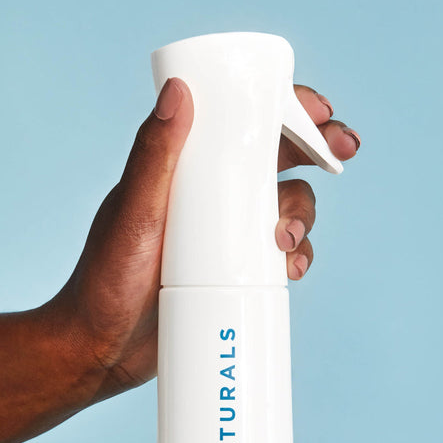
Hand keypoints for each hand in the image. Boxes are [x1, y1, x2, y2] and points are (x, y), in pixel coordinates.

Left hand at [47, 78, 360, 402]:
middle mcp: (207, 196)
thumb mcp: (132, 214)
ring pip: (285, 209)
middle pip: (276, 160)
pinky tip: (290, 270)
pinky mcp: (233, 274)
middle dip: (317, 151)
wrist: (100, 351)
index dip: (285, 111)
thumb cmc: (102, 281)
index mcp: (181, 168)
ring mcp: (223, 236)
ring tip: (286, 241)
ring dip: (304, 215)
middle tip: (343, 153)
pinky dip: (296, 257)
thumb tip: (179, 91)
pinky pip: (279, 256)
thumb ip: (153, 156)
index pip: (238, 123)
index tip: (320, 112)